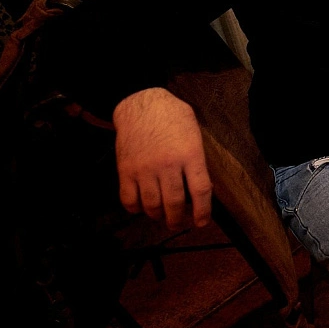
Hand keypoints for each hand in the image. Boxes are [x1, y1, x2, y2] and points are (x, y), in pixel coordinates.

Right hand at [111, 87, 212, 230]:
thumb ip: (198, 159)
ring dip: (157, 216)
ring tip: (161, 216)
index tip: (201, 223)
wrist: (140, 103)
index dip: (202, 211)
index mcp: (190, 154)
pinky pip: (129, 200)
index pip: (201, 191)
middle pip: (174, 203)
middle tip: (178, 224)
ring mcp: (145, 169)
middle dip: (177, 220)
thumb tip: (202, 187)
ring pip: (152, 205)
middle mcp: (168, 165)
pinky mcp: (125, 170)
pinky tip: (141, 207)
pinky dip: (135, 208)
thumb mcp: (194, 132)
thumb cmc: (172, 116)